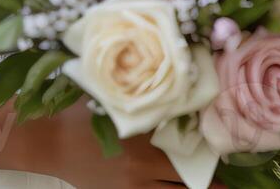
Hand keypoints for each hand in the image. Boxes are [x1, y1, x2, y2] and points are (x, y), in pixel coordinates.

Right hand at [10, 99, 227, 188]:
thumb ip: (147, 106)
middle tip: (231, 185)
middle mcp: (143, 170)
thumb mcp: (117, 103)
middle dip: (212, 187)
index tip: (232, 164)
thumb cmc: (80, 113)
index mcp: (146, 144)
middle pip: (186, 185)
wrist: (48, 140)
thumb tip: (179, 100)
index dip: (212, 165)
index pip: (190, 157)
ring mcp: (131, 187)